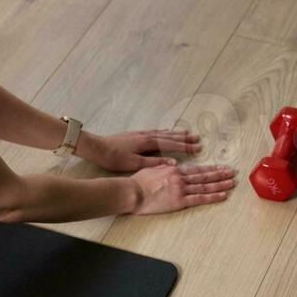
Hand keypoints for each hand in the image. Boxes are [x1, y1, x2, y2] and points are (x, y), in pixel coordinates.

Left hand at [80, 129, 202, 172]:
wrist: (97, 147)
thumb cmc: (114, 158)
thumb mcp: (135, 163)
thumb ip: (154, 163)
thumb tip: (173, 164)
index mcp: (148, 143)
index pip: (172, 144)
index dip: (186, 146)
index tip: (198, 147)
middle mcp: (147, 136)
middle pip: (170, 136)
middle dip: (185, 138)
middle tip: (198, 138)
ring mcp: (141, 134)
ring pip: (163, 133)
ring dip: (176, 133)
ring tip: (187, 133)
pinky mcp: (136, 135)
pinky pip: (155, 132)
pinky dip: (164, 132)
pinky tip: (166, 132)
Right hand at [129, 163, 236, 214]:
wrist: (133, 192)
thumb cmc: (138, 182)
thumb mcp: (151, 169)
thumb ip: (164, 167)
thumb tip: (172, 165)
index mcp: (174, 169)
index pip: (197, 169)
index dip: (211, 168)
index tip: (221, 167)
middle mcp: (180, 177)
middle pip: (204, 176)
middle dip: (220, 174)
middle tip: (232, 172)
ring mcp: (181, 189)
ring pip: (205, 186)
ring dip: (220, 184)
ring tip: (232, 182)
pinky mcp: (179, 201)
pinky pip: (200, 198)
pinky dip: (212, 196)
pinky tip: (223, 195)